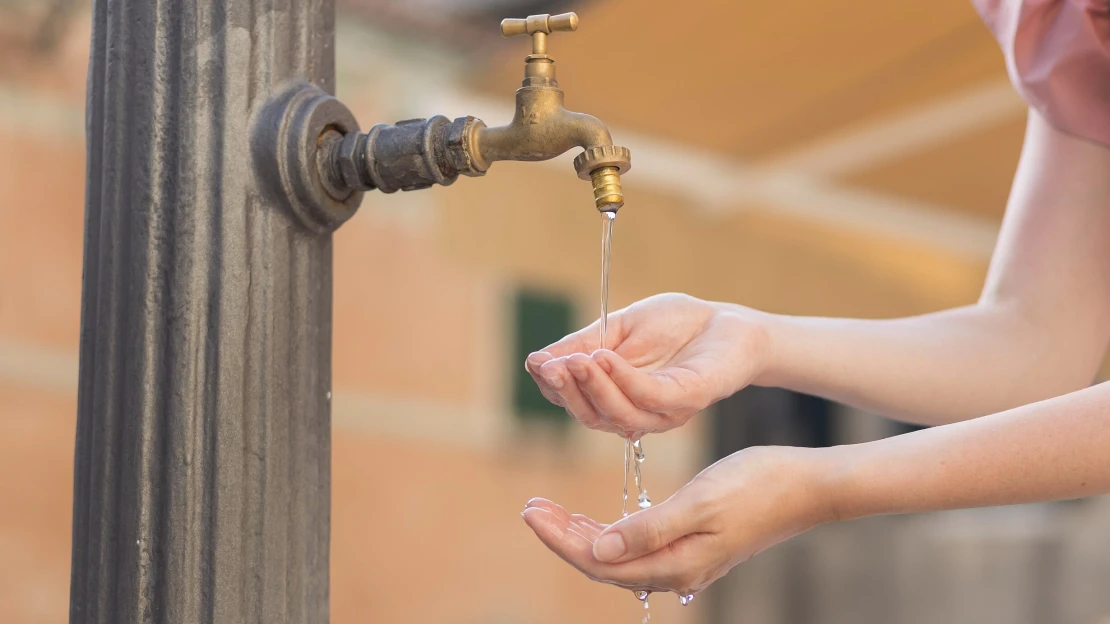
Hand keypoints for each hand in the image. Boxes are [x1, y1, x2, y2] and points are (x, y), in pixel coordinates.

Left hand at [521, 446, 834, 595]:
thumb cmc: (757, 485)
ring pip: (617, 555)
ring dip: (581, 533)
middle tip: (530, 507)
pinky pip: (636, 547)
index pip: (599, 560)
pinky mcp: (692, 545)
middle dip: (563, 536)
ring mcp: (684, 560)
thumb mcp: (699, 502)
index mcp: (674, 563)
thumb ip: (648, 529)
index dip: (561, 538)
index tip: (531, 512)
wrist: (807, 485)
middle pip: (603, 562)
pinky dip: (608, 531)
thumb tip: (598, 549)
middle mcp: (676, 570)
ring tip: (550, 510)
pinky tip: (594, 519)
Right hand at [524, 293, 770, 435]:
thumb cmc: (675, 325)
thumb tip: (536, 360)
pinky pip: (649, 398)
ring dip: (591, 387)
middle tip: (549, 366)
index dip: (552, 385)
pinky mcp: (687, 400)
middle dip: (566, 391)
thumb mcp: (618, 329)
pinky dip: (623, 379)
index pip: (574, 401)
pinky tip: (605, 358)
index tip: (536, 362)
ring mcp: (663, 412)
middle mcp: (637, 414)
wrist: (728, 320)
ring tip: (574, 360)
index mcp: (616, 398)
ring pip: (617, 414)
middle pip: (591, 416)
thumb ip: (583, 345)